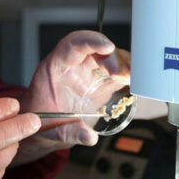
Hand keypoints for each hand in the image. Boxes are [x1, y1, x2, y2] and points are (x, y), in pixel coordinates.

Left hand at [14, 30, 129, 163]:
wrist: (42, 125)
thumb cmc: (41, 121)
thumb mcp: (51, 129)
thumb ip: (70, 132)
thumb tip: (89, 137)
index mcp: (57, 66)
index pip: (74, 44)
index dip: (91, 41)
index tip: (107, 47)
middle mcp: (75, 65)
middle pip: (98, 50)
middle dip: (114, 58)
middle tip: (124, 73)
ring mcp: (90, 73)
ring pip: (112, 58)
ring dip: (125, 65)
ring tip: (133, 79)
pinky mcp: (102, 83)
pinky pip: (118, 73)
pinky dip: (130, 76)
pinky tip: (137, 83)